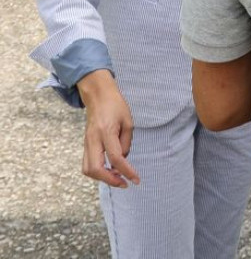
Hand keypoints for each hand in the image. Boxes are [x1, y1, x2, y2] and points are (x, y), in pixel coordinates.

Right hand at [76, 70, 139, 187]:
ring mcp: (86, 143)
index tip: (136, 180)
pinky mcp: (85, 145)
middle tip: (124, 183)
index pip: (116, 157)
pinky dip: (97, 172)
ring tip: (118, 178)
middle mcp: (93, 140)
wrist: (98, 97)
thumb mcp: (128, 122)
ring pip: (88, 169)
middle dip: (110, 180)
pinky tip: (109, 171)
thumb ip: (126, 142)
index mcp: (106, 132)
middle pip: (95, 169)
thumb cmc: (116, 106)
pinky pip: (87, 164)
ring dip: (102, 178)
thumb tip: (122, 159)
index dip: (126, 171)